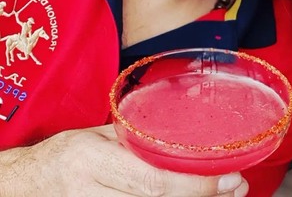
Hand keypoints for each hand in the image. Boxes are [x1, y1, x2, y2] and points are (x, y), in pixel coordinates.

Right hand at [0, 124, 248, 196]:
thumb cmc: (63, 155)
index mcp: (91, 160)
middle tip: (234, 187)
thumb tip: (183, 134)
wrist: (24, 187)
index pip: (152, 180)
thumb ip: (136, 138)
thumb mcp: (97, 136)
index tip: (226, 177)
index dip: (194, 184)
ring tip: (222, 194)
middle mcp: (90, 194)